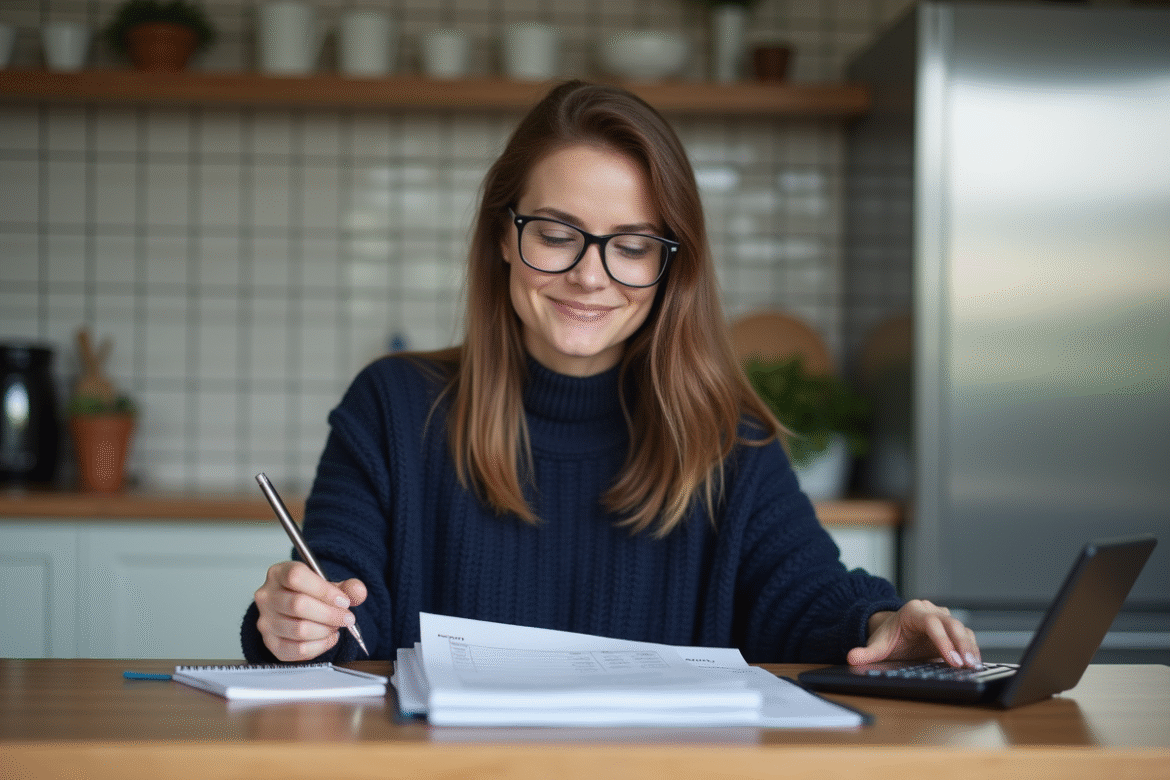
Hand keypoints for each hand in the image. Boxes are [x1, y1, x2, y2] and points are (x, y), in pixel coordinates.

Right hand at [253, 561, 366, 661]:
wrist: (296, 611)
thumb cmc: (311, 595)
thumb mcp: (330, 585)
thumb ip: (347, 587)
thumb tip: (358, 591)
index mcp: (278, 573)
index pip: (296, 576)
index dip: (324, 590)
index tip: (344, 601)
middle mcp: (266, 596)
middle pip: (298, 605)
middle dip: (330, 614)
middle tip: (347, 618)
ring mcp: (265, 621)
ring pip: (299, 629)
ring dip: (326, 630)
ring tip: (335, 626)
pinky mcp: (270, 643)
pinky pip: (297, 650)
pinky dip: (319, 646)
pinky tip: (328, 638)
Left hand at [847, 599, 981, 667]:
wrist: (895, 630)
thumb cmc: (889, 637)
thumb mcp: (877, 645)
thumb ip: (866, 652)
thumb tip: (851, 658)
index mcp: (913, 611)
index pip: (931, 623)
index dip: (942, 640)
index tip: (950, 659)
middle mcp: (931, 611)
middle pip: (951, 623)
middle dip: (960, 644)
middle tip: (967, 664)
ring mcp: (943, 619)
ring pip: (961, 628)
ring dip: (970, 646)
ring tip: (974, 665)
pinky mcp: (952, 629)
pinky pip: (966, 636)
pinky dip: (972, 648)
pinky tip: (976, 663)